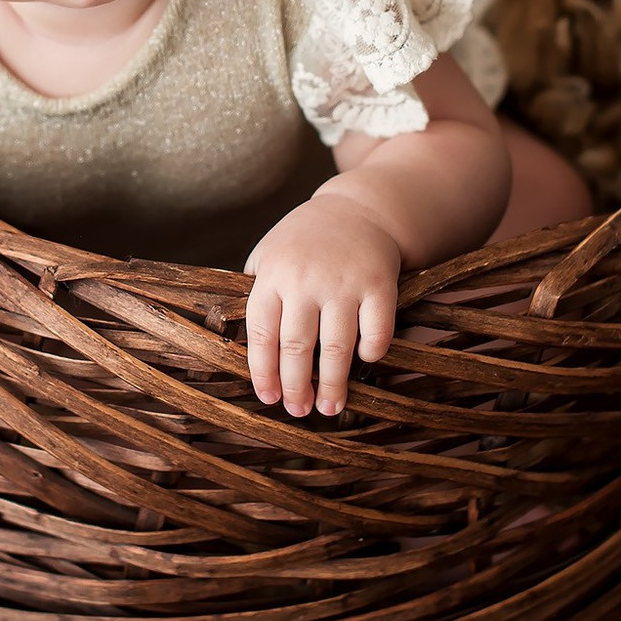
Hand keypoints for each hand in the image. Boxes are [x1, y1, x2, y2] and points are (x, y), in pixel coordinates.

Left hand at [243, 193, 401, 417]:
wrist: (358, 209)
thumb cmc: (305, 242)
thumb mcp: (269, 255)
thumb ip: (256, 293)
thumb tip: (241, 348)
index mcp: (272, 275)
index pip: (260, 333)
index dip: (262, 371)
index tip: (268, 398)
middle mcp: (305, 279)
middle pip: (296, 347)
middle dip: (295, 387)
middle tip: (298, 411)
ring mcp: (344, 282)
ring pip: (336, 346)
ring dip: (332, 384)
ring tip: (329, 408)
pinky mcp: (379, 283)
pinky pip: (376, 331)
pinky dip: (370, 353)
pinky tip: (363, 363)